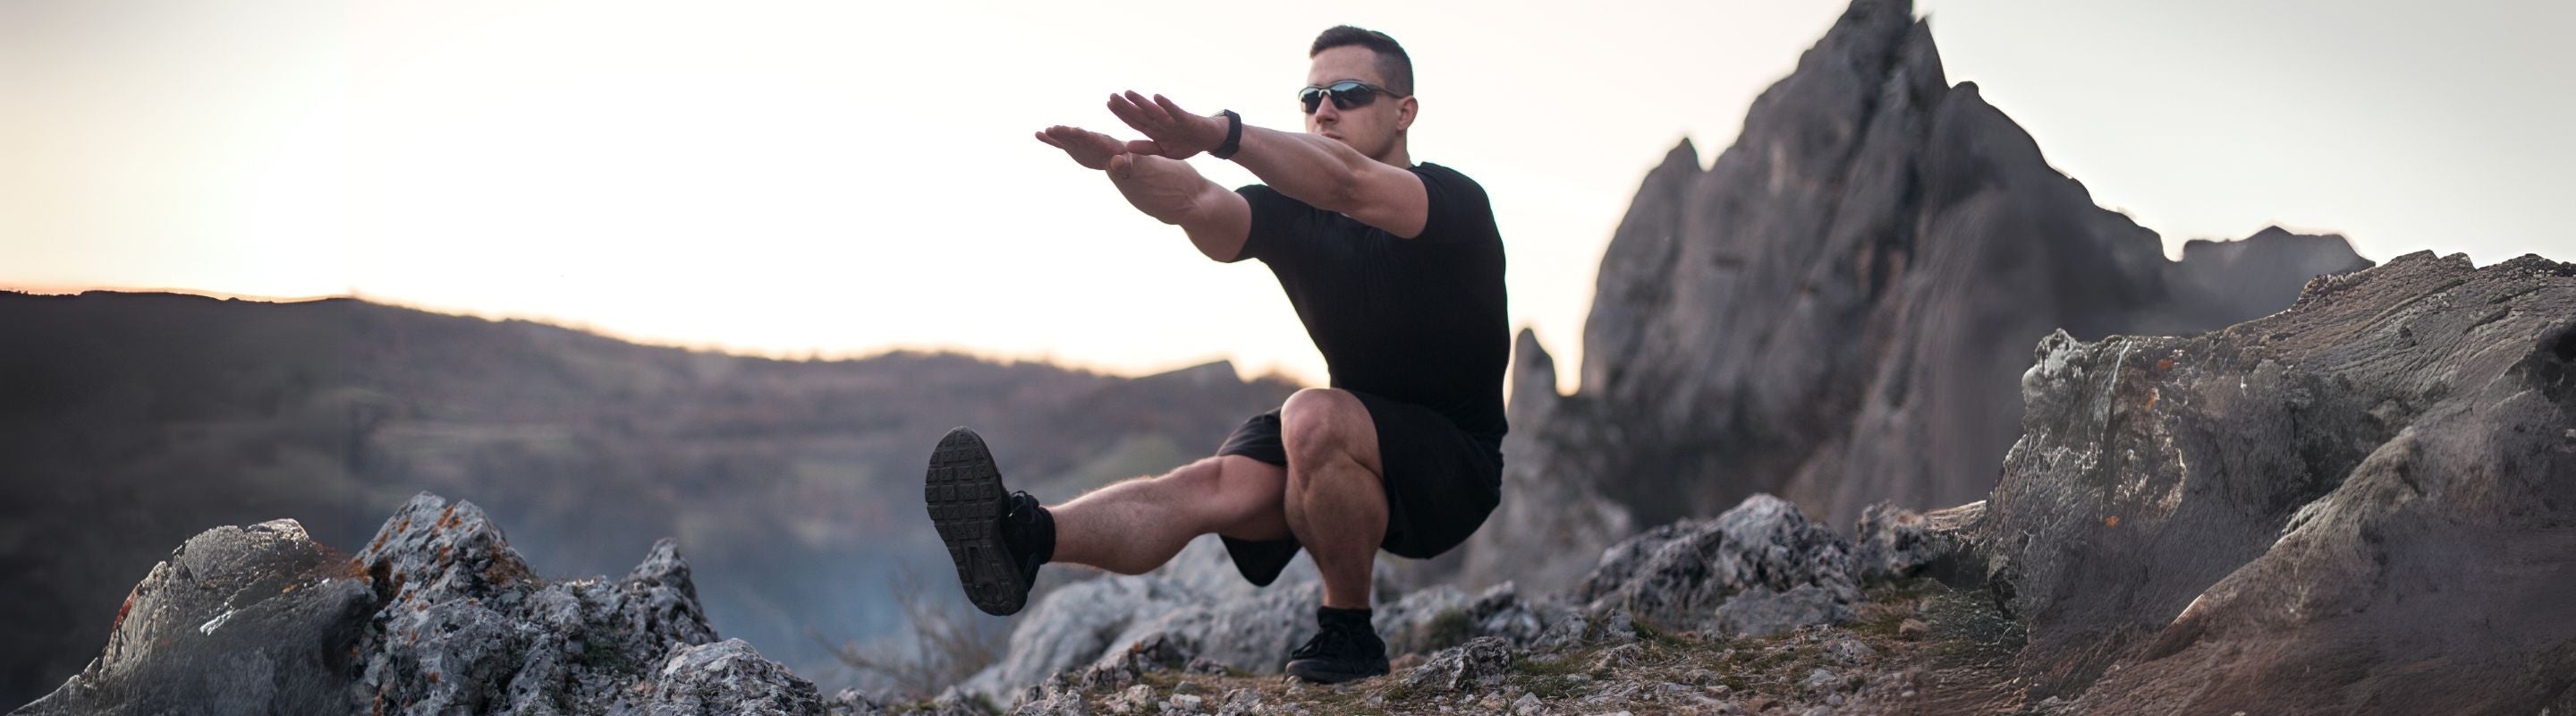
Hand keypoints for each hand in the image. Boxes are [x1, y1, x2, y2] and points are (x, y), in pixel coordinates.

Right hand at [1034, 125, 1128, 170]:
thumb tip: (1117, 164)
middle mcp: (1088, 139)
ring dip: (1056, 134)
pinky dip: (1049, 140)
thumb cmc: (1124, 160)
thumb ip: (1121, 164)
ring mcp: (1079, 143)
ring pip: (1065, 138)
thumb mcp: (1126, 163)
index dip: (1082, 134)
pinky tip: (1038, 134)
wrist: (1117, 156)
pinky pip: (1060, 143)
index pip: (1091, 137)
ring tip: (1045, 131)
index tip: (1073, 130)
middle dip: (1066, 132)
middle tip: (1054, 129)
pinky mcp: (1073, 148)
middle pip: (1075, 135)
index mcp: (1102, 142)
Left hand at [1107, 91, 1225, 159]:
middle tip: (1111, 96)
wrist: (1209, 139)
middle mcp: (1161, 123)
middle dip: (1125, 106)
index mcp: (1154, 131)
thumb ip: (1147, 148)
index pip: (1135, 121)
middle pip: (1140, 114)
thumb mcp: (1165, 151)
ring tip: (1128, 93)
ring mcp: (1172, 120)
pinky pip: (1174, 112)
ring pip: (1154, 111)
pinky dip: (1166, 105)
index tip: (1108, 104)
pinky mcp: (1186, 119)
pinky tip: (1156, 97)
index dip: (1122, 113)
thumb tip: (1126, 145)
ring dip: (1141, 102)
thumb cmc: (1186, 143)